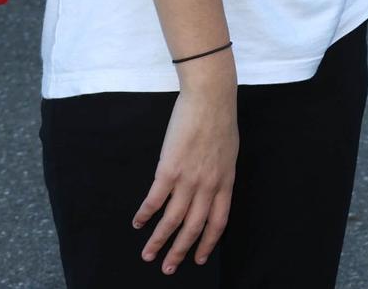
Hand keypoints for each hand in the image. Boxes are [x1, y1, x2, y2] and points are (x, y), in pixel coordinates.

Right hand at [134, 57, 238, 272]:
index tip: (200, 259)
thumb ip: (219, 175)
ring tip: (148, 255)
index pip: (218, 221)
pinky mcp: (169, 170)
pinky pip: (155, 200)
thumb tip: (209, 190)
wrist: (210, 98)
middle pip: (194, 227)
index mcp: (225, 181)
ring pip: (173, 220)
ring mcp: (189, 179)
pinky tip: (138, 223)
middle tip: (168, 268)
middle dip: (180, 251)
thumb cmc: (221, 120)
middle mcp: (208, 186)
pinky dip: (145, 214)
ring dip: (159, 240)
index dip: (208, 242)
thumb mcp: (229, 153)